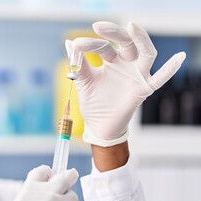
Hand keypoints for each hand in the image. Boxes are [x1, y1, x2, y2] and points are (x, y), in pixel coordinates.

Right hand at [0, 165, 81, 200]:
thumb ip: (34, 194)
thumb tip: (50, 178)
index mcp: (28, 191)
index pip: (43, 171)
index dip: (48, 173)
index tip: (51, 176)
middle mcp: (45, 196)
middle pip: (62, 179)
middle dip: (64, 183)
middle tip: (63, 189)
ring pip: (72, 196)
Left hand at [65, 21, 185, 146]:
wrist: (99, 125)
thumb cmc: (93, 102)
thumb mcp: (83, 81)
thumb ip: (78, 63)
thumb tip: (69, 43)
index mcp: (111, 60)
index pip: (104, 46)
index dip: (90, 44)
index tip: (77, 45)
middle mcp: (126, 64)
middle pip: (126, 43)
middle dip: (114, 33)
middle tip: (98, 27)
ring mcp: (137, 75)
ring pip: (145, 53)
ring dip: (141, 39)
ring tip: (133, 27)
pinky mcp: (144, 89)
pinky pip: (160, 78)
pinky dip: (170, 69)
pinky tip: (179, 57)